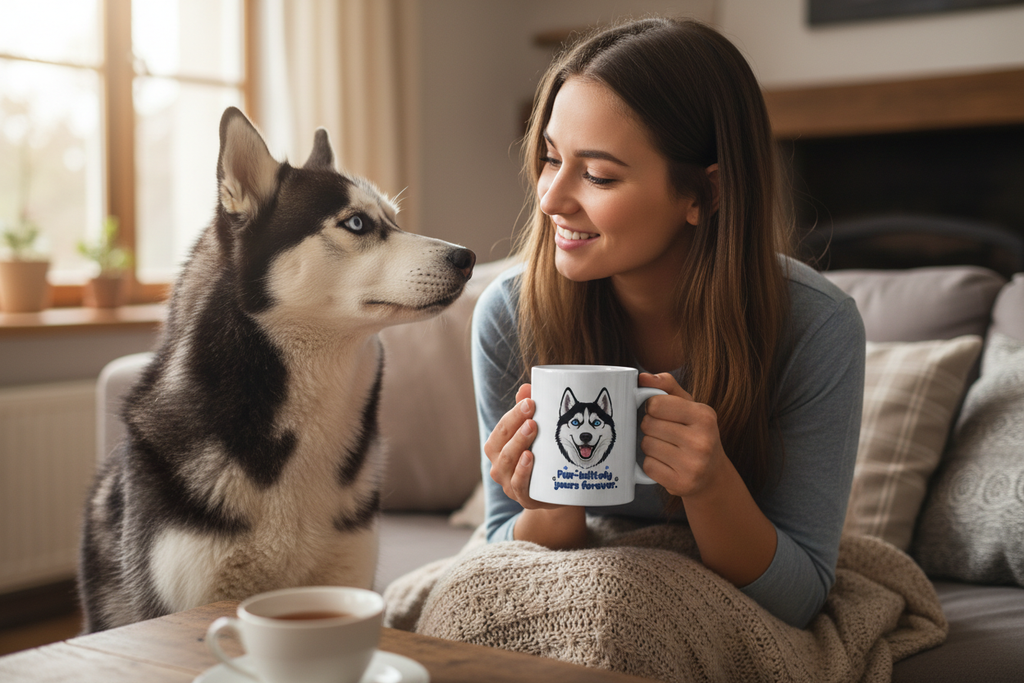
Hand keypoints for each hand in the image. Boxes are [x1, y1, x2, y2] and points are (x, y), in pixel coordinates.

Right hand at [483, 383, 560, 509]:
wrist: (558, 493)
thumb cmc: (543, 458)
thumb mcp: (537, 434)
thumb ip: (529, 413)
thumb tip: (527, 386)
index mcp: (499, 447)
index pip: (501, 428)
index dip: (514, 414)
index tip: (530, 401)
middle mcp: (499, 465)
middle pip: (501, 444)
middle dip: (515, 426)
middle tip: (533, 414)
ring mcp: (509, 483)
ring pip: (508, 462)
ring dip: (518, 443)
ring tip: (532, 429)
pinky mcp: (524, 498)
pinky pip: (518, 485)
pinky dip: (522, 471)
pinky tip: (529, 458)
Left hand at [638, 372, 728, 499]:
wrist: (712, 474)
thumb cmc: (696, 433)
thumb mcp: (689, 405)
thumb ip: (666, 386)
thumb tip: (642, 377)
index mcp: (704, 416)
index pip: (655, 404)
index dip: (652, 407)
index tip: (661, 413)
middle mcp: (702, 441)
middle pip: (648, 424)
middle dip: (650, 427)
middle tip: (665, 432)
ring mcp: (693, 465)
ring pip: (646, 445)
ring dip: (649, 445)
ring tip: (666, 447)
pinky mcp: (681, 484)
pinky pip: (648, 466)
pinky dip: (651, 463)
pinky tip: (666, 463)